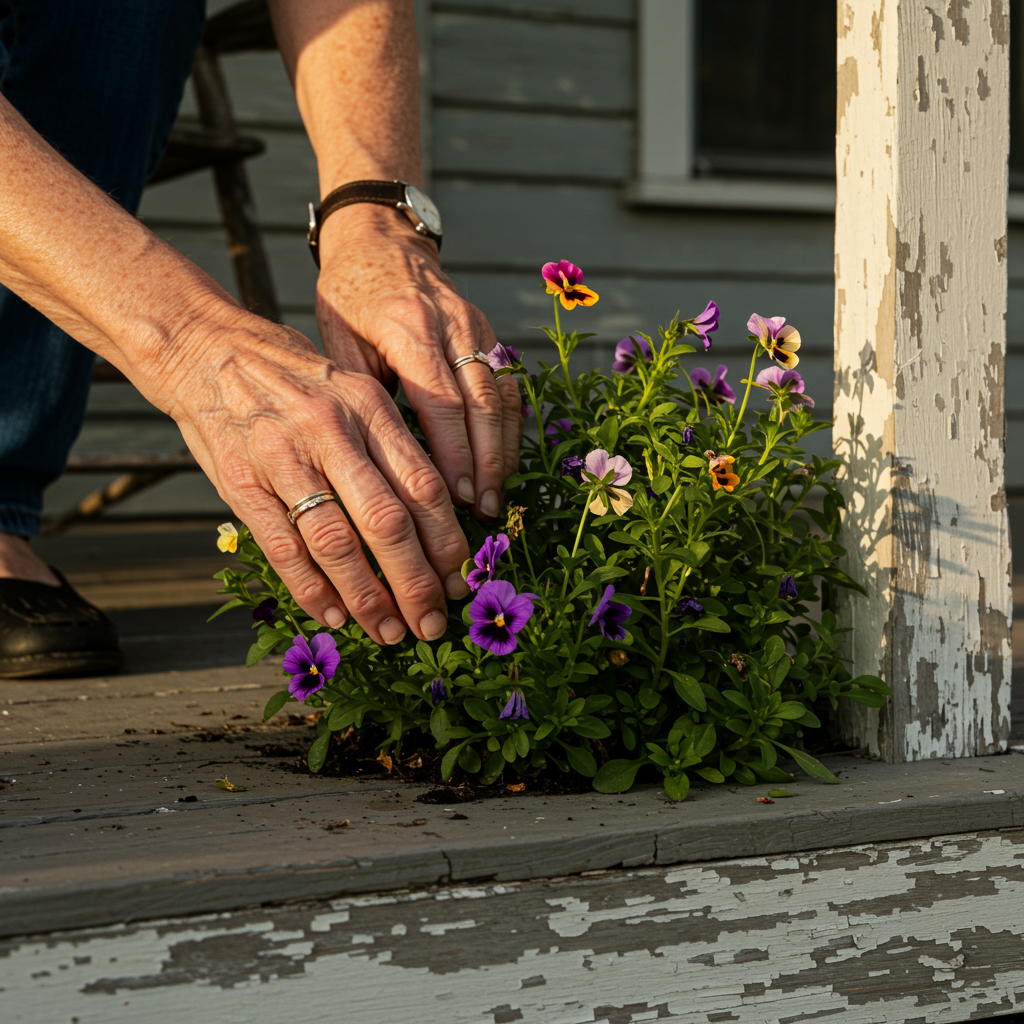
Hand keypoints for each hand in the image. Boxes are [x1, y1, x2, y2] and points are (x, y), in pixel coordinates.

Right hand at [166, 311, 470, 644]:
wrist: (206, 348)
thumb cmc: (295, 381)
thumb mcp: (354, 392)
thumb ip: (392, 448)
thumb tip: (439, 520)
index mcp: (370, 408)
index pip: (423, 486)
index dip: (447, 542)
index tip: (460, 582)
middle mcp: (332, 431)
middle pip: (387, 522)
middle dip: (416, 583)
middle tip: (433, 623)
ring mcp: (283, 457)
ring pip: (337, 542)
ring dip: (368, 597)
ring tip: (389, 631)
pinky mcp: (240, 482)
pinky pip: (283, 547)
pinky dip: (311, 589)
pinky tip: (333, 614)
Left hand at [314, 204, 522, 519]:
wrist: (382, 239)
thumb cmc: (349, 297)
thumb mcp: (338, 342)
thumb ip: (363, 394)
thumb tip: (381, 463)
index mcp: (408, 327)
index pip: (441, 402)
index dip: (454, 454)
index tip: (458, 498)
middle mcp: (453, 325)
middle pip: (483, 404)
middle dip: (488, 463)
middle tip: (484, 511)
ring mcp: (478, 326)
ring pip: (504, 396)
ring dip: (505, 451)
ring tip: (498, 498)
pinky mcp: (490, 332)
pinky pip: (510, 385)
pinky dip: (512, 428)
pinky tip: (506, 463)